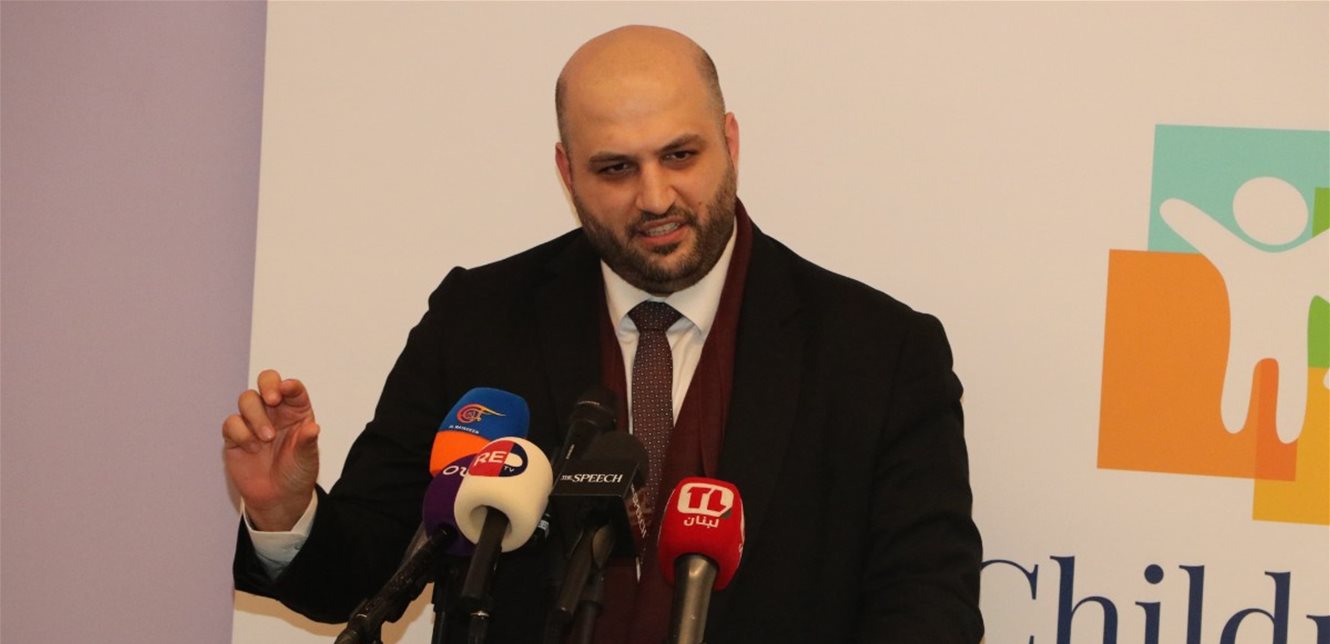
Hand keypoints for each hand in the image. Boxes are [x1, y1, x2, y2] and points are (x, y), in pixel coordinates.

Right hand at [223, 369, 319, 530]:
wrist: (279, 498)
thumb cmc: (297, 473)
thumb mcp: (307, 459)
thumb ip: (308, 442)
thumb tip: (313, 428)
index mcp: (296, 411)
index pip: (293, 388)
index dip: (290, 385)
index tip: (287, 390)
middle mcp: (275, 411)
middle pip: (266, 381)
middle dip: (267, 385)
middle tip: (272, 401)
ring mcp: (254, 422)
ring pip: (247, 399)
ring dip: (256, 416)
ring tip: (267, 438)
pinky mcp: (235, 436)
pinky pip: (232, 423)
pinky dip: (241, 433)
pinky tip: (253, 448)